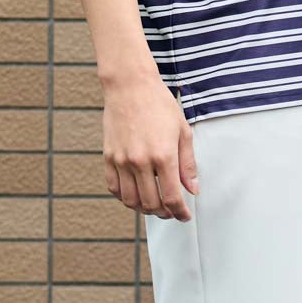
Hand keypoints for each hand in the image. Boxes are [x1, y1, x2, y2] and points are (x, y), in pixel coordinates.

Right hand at [101, 70, 198, 220]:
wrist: (130, 86)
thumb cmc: (159, 105)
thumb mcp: (182, 132)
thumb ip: (188, 164)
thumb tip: (192, 190)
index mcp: (163, 156)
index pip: (172, 198)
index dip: (180, 213)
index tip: (184, 216)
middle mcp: (141, 161)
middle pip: (151, 204)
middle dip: (164, 213)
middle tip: (171, 211)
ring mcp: (122, 160)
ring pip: (131, 200)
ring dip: (144, 208)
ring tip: (154, 204)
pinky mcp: (109, 157)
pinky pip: (114, 188)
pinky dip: (125, 197)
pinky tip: (136, 193)